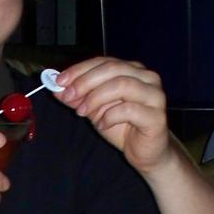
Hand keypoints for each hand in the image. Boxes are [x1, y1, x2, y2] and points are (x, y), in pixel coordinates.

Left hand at [56, 56, 170, 175]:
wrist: (146, 152)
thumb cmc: (123, 127)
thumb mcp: (95, 110)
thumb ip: (79, 98)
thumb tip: (57, 89)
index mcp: (132, 70)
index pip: (103, 61)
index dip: (80, 69)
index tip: (59, 81)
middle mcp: (147, 78)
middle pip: (113, 69)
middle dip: (85, 82)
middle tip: (68, 96)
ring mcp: (154, 95)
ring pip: (122, 85)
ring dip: (96, 98)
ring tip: (82, 112)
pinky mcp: (156, 116)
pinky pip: (129, 109)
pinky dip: (110, 116)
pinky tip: (102, 125)